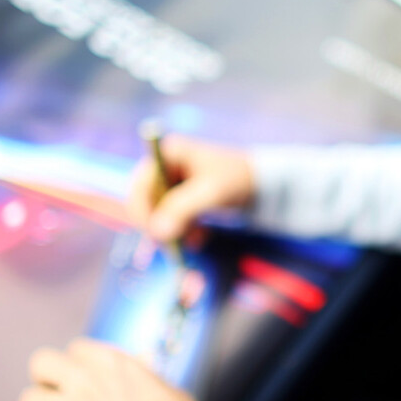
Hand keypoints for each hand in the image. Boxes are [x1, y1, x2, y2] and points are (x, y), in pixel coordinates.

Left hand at [1, 338, 225, 400]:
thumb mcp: (165, 387)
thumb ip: (144, 378)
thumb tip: (145, 372)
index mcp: (109, 362)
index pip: (76, 349)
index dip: (77, 363)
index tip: (82, 375)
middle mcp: (82, 379)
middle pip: (41, 363)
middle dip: (45, 377)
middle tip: (54, 391)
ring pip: (27, 399)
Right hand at [127, 136, 254, 242]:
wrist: (261, 185)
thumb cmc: (237, 179)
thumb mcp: (211, 193)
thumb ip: (183, 210)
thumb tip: (157, 233)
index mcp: (168, 154)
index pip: (139, 184)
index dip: (140, 210)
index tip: (152, 232)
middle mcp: (164, 168)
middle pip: (144, 202)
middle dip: (157, 225)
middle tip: (171, 246)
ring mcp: (170, 185)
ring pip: (156, 215)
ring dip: (171, 232)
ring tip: (194, 240)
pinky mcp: (178, 201)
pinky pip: (169, 222)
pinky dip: (181, 233)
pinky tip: (199, 238)